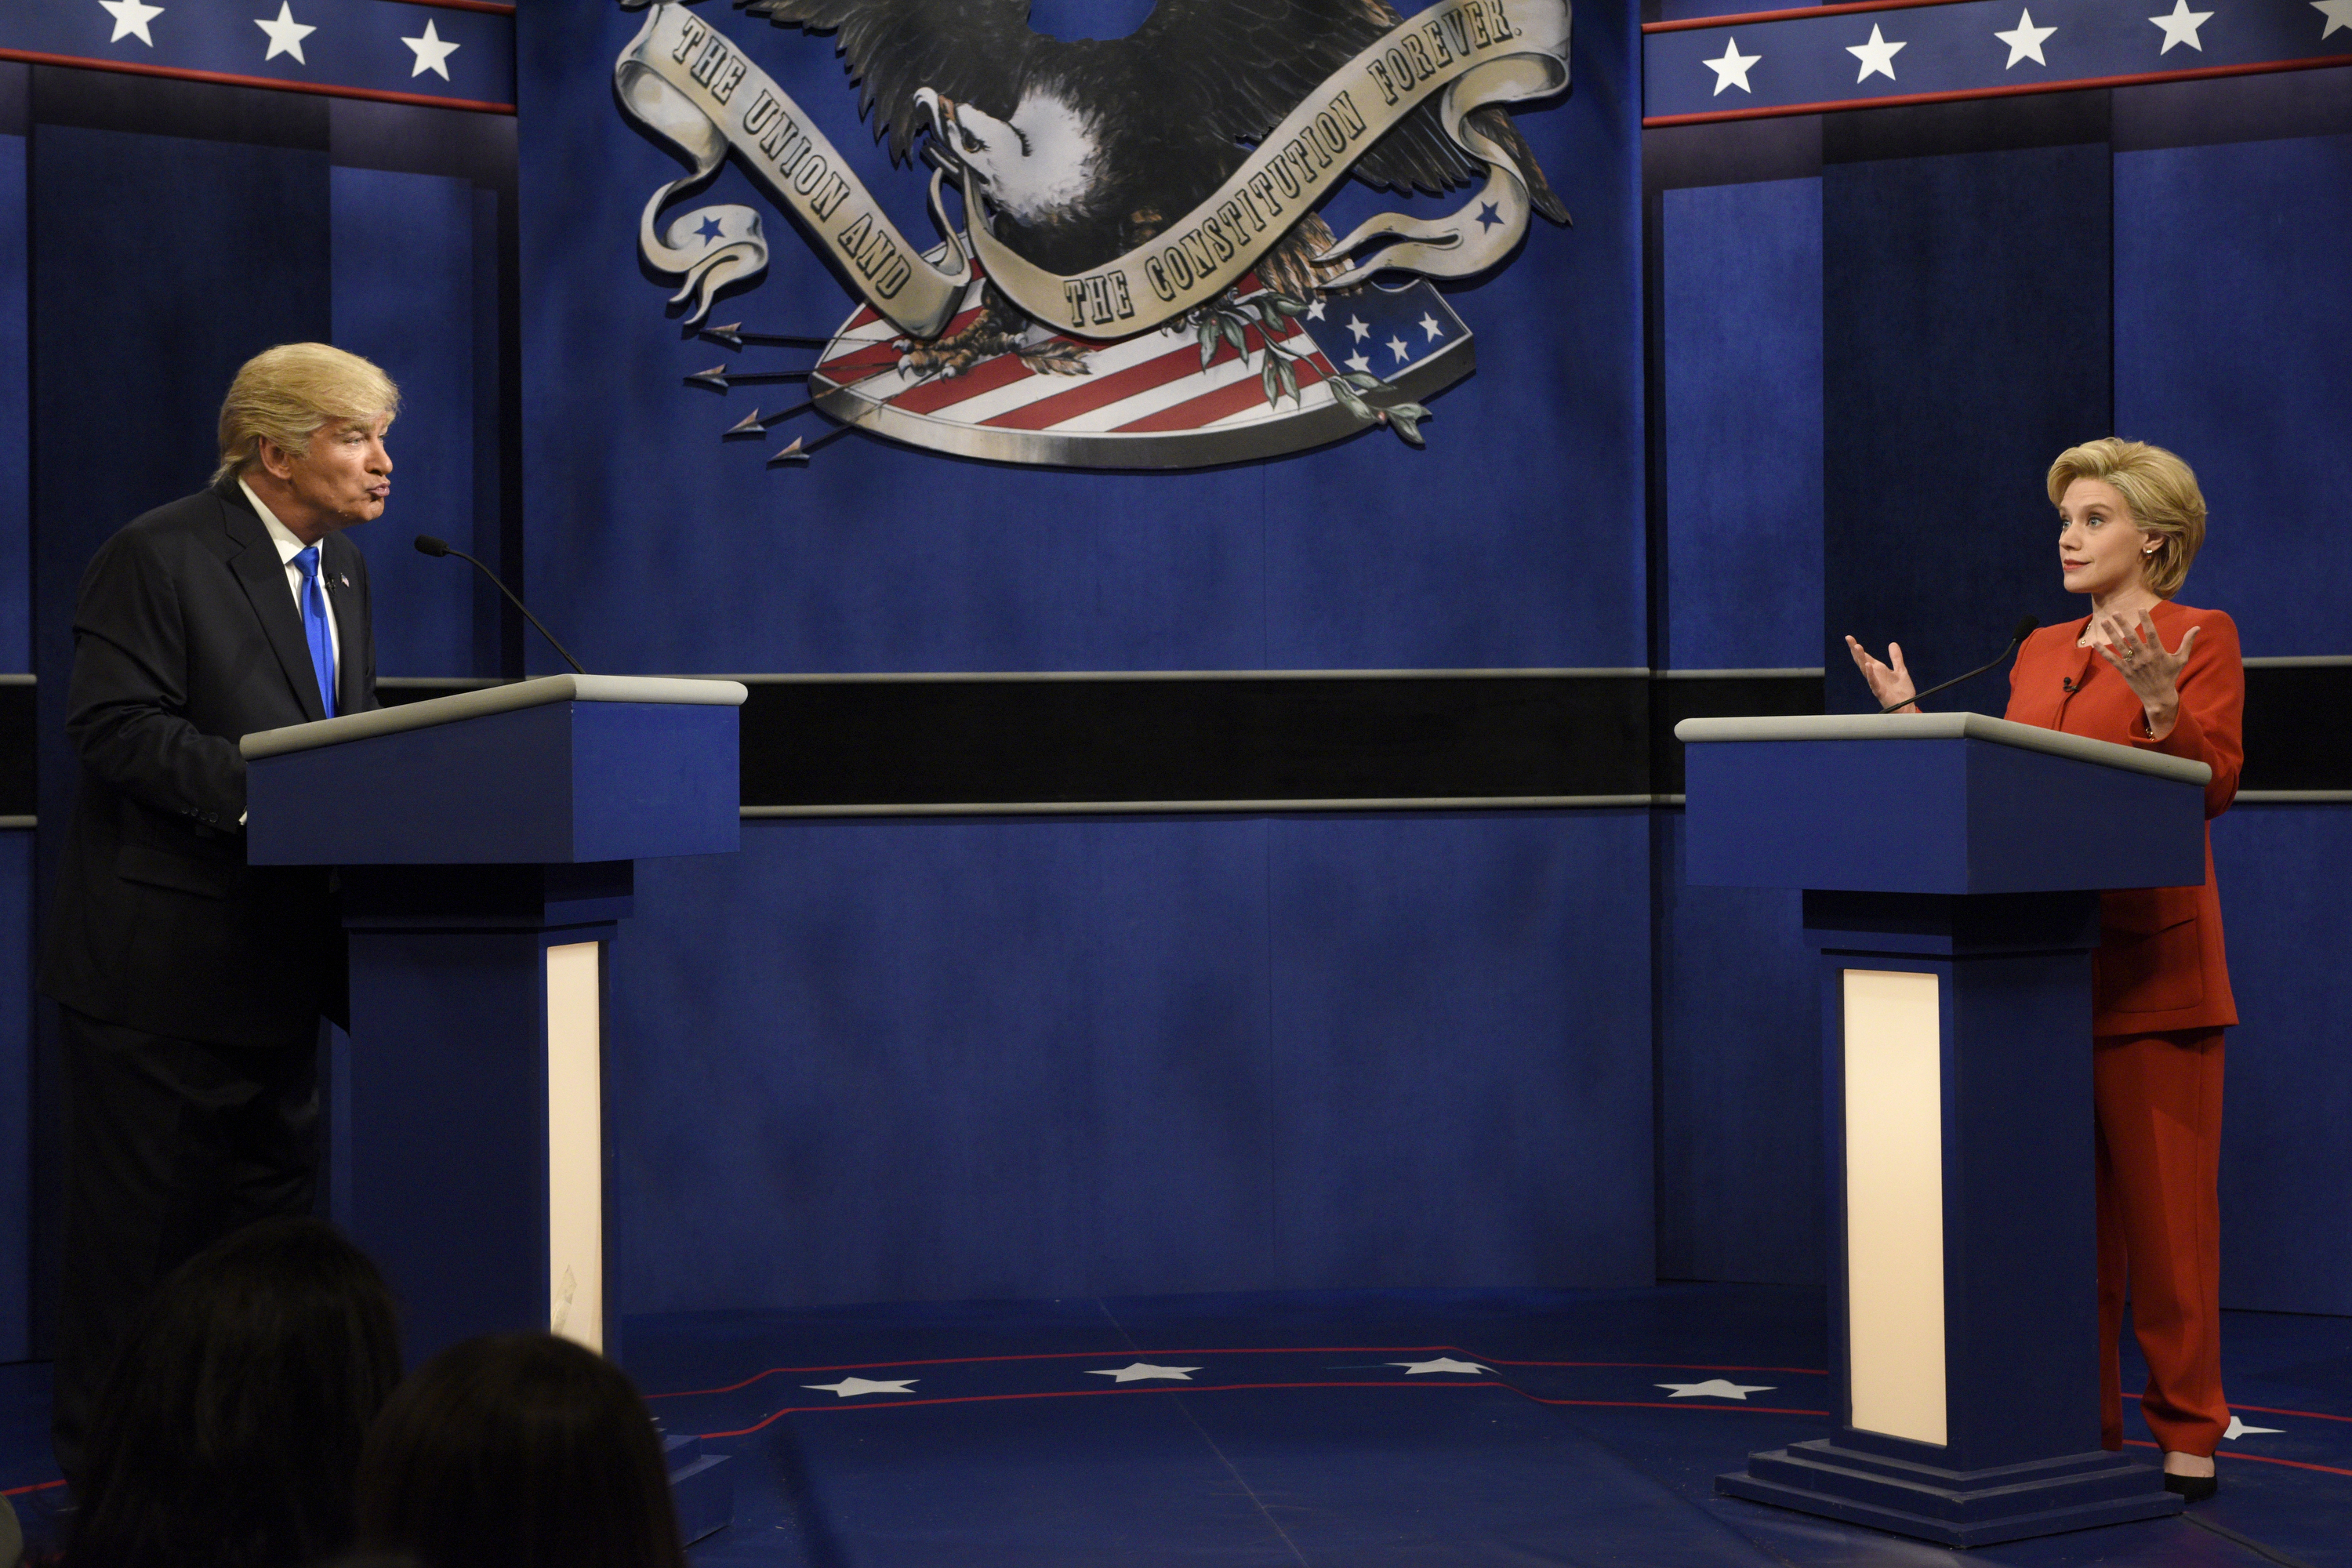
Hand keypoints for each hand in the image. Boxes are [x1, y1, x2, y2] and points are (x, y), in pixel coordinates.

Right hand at [1845, 635, 1917, 712]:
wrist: (1908, 706)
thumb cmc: (1902, 691)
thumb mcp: (1901, 670)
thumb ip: (1896, 658)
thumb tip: (1892, 643)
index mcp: (1878, 670)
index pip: (1865, 657)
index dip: (1857, 647)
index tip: (1849, 638)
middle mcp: (1875, 675)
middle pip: (1862, 661)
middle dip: (1855, 650)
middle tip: (1849, 639)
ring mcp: (1876, 683)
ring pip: (1865, 670)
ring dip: (1861, 658)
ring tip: (1857, 647)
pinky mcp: (1880, 692)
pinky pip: (1873, 682)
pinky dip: (1870, 674)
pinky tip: (1867, 665)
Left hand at [2094, 608, 2197, 739]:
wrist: (2159, 696)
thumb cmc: (2170, 676)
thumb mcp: (2181, 659)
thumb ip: (2187, 642)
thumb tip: (2197, 627)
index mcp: (2158, 652)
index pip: (2151, 633)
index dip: (2146, 620)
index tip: (2140, 608)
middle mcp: (2144, 657)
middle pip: (2132, 637)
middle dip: (2123, 624)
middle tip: (2115, 612)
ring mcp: (2133, 664)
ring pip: (2120, 646)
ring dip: (2111, 633)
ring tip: (2103, 622)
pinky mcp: (2125, 671)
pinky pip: (2112, 659)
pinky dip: (2103, 651)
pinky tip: (2094, 642)